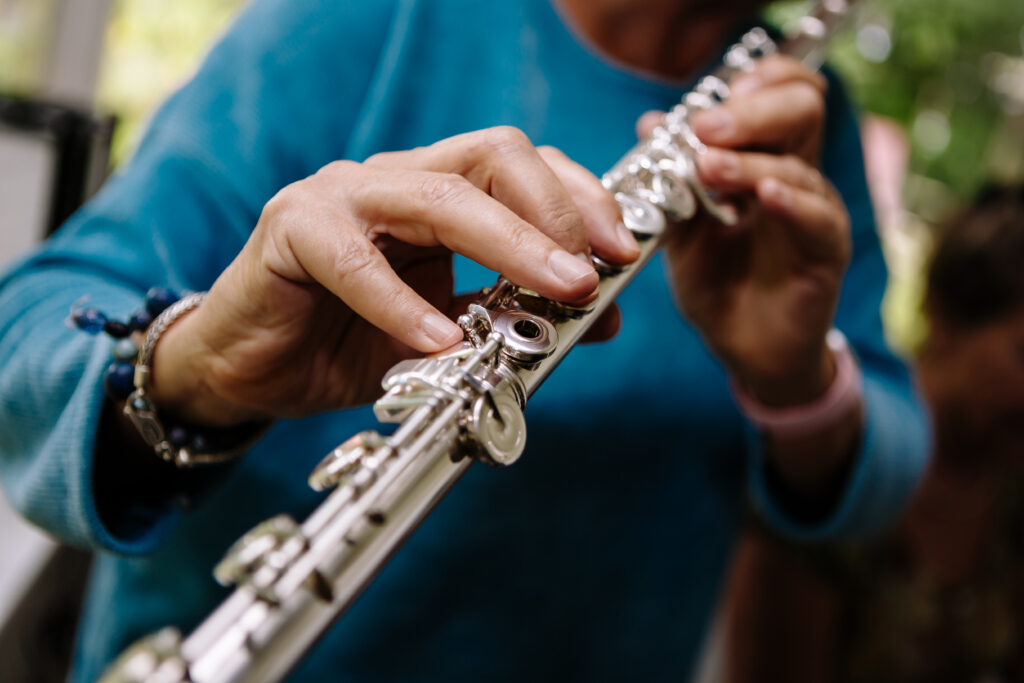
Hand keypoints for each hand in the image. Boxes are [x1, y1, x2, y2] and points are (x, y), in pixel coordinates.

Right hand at [147, 127, 638, 425]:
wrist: (252, 369)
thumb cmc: (351, 343)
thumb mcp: (451, 333)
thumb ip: (513, 316)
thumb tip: (604, 317)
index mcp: (437, 194)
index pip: (521, 164)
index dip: (579, 197)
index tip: (623, 250)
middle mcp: (395, 180)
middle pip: (490, 158)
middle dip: (555, 214)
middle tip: (592, 275)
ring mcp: (341, 197)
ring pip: (436, 197)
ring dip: (507, 245)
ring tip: (555, 294)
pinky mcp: (291, 231)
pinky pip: (354, 261)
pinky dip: (402, 305)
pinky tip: (438, 344)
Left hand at [639, 56, 850, 406]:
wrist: (743, 349)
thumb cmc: (719, 284)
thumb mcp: (682, 229)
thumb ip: (669, 180)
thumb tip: (650, 123)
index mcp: (764, 159)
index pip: (781, 93)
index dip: (758, 80)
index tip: (715, 92)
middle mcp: (797, 176)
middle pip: (802, 110)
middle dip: (752, 110)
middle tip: (705, 126)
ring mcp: (815, 213)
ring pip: (800, 165)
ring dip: (750, 162)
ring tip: (708, 167)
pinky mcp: (826, 253)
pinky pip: (818, 218)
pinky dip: (790, 202)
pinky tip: (763, 195)